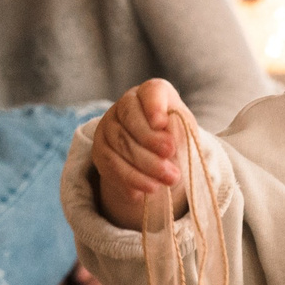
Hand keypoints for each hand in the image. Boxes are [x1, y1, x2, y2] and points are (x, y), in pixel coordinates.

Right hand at [91, 79, 189, 229]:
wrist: (159, 159)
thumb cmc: (175, 139)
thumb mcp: (184, 133)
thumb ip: (177, 130)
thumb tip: (166, 138)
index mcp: (151, 93)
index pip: (151, 92)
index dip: (154, 106)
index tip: (162, 123)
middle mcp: (125, 105)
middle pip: (132, 120)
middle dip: (152, 144)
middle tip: (172, 163)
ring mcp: (109, 126)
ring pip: (120, 145)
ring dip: (144, 168)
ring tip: (166, 182)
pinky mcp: (100, 150)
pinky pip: (109, 165)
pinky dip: (128, 180)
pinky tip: (143, 192)